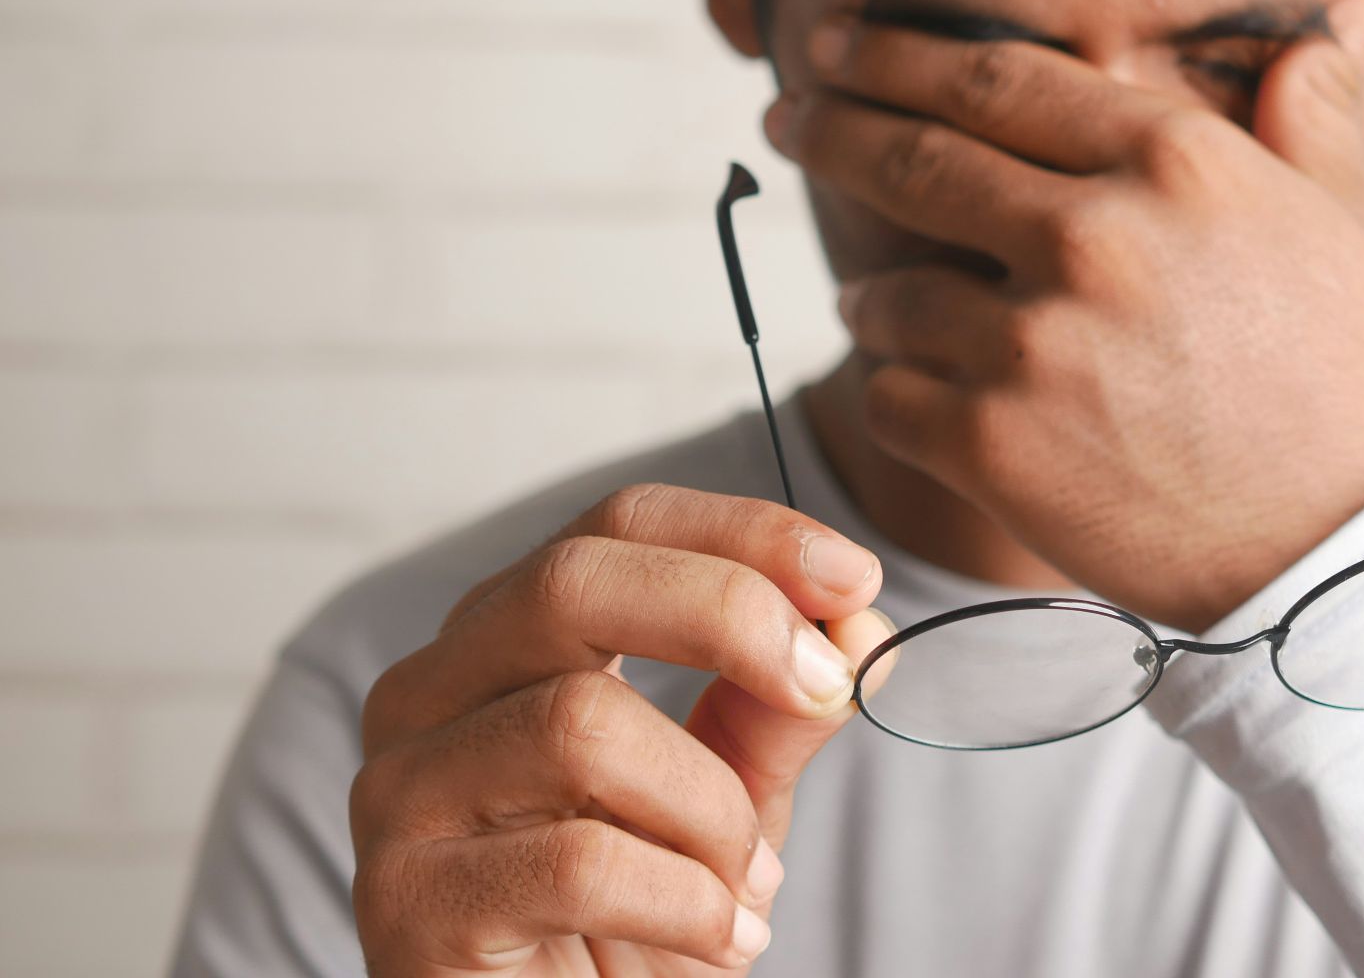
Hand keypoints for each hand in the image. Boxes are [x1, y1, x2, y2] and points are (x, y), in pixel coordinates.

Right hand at [350, 484, 892, 975]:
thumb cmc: (636, 922)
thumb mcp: (729, 799)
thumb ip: (777, 708)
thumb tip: (861, 621)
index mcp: (506, 640)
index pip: (616, 528)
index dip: (743, 535)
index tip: (856, 576)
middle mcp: (430, 693)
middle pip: (570, 582)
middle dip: (729, 615)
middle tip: (826, 685)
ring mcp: (400, 793)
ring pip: (580, 724)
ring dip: (712, 810)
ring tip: (749, 884)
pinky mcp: (405, 902)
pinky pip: (578, 862)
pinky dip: (687, 902)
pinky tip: (719, 939)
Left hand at [766, 0, 1363, 628]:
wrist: (1338, 556)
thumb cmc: (1345, 384)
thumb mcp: (1346, 223)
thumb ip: (1316, 105)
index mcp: (1172, 161)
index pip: (996, 79)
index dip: (896, 56)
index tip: (839, 48)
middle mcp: (1092, 235)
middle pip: (913, 159)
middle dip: (830, 130)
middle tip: (787, 116)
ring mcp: (1033, 343)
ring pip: (887, 294)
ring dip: (870, 297)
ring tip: (874, 306)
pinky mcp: (992, 447)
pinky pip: (888, 397)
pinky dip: (892, 393)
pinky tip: (916, 395)